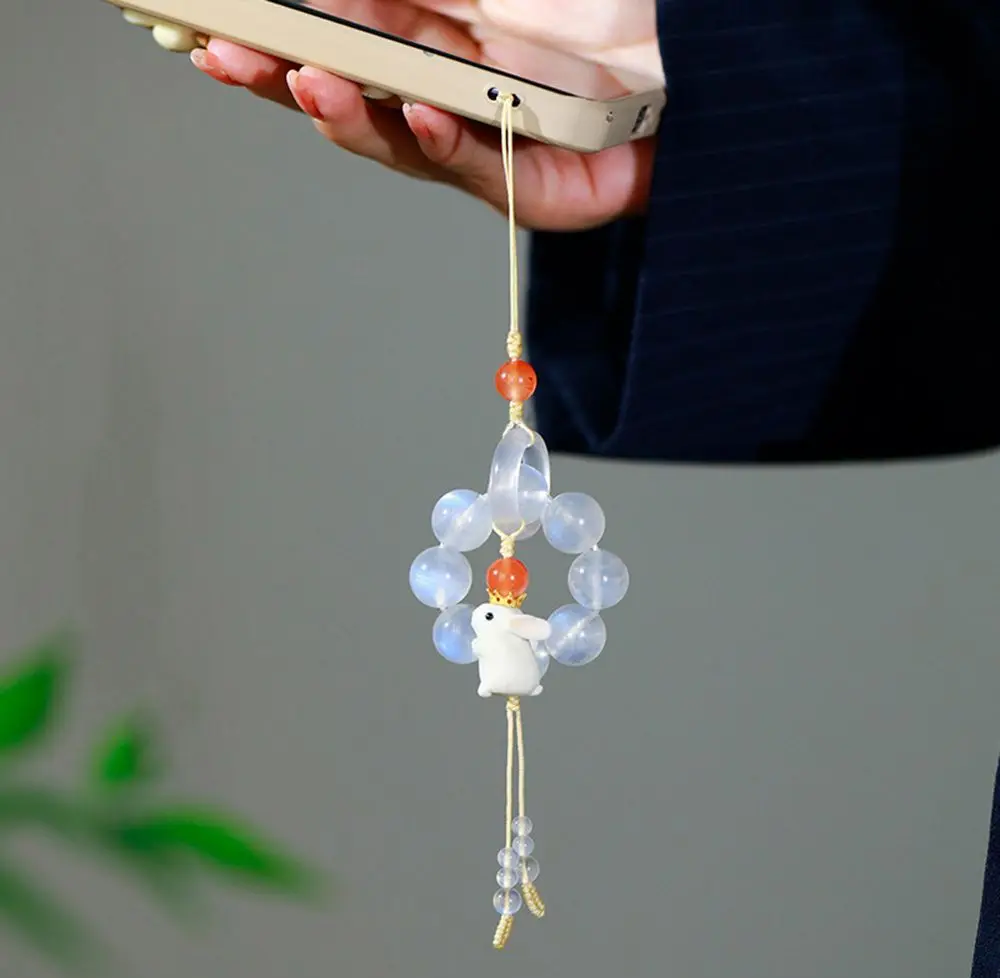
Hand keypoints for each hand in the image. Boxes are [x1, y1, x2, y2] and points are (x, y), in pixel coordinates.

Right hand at [185, 0, 661, 230]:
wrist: (703, 61)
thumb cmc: (607, 7)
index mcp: (431, 37)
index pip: (336, 41)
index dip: (275, 36)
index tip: (214, 25)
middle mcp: (448, 94)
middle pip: (349, 100)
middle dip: (283, 81)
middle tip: (227, 59)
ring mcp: (488, 146)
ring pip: (401, 145)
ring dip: (352, 117)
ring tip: (308, 83)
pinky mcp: (534, 191)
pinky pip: (479, 170)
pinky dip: (449, 144)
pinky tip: (426, 118)